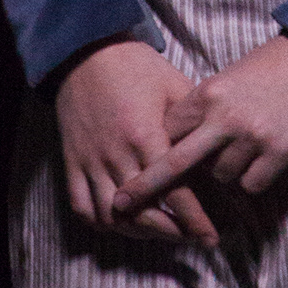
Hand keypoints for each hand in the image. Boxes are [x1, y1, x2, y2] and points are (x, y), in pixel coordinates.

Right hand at [53, 40, 219, 246]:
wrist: (87, 50)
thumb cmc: (135, 65)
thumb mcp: (172, 84)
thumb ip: (192, 119)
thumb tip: (215, 147)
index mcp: (144, 135)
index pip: (173, 191)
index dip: (193, 219)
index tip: (209, 236)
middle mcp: (116, 154)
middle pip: (144, 212)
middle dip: (171, 232)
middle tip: (191, 237)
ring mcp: (91, 161)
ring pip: (112, 217)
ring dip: (137, 232)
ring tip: (160, 231)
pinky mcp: (72, 161)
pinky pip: (81, 206)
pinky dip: (99, 222)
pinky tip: (119, 222)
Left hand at [110, 36, 287, 216]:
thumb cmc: (267, 67)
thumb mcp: (227, 78)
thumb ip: (204, 109)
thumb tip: (178, 141)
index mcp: (209, 93)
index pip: (170, 132)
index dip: (161, 149)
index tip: (145, 162)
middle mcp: (225, 117)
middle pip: (177, 163)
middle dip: (146, 186)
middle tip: (121, 203)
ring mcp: (252, 137)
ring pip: (220, 178)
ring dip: (226, 171)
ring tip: (246, 145)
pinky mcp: (278, 153)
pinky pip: (250, 185)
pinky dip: (253, 178)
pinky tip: (264, 156)